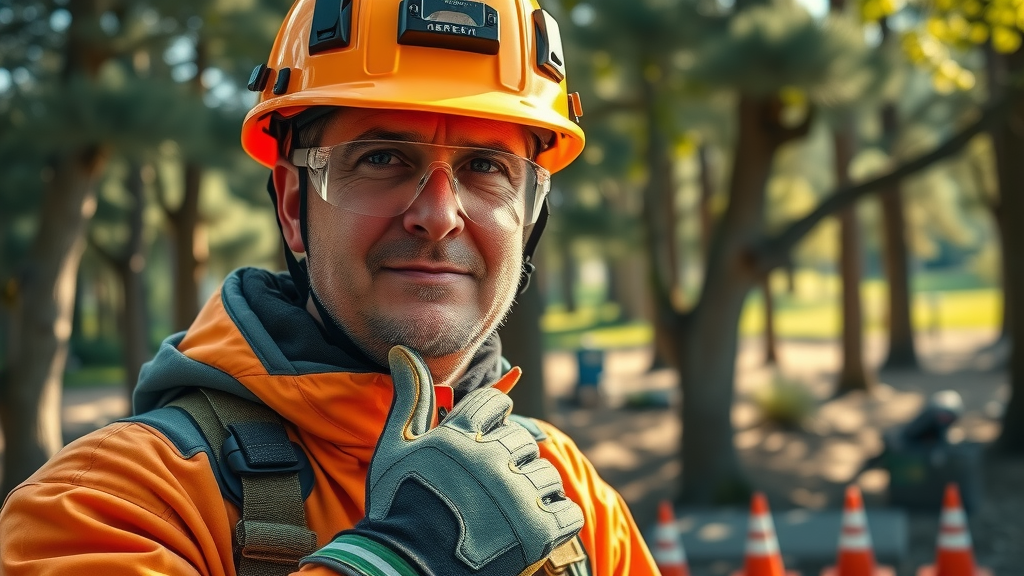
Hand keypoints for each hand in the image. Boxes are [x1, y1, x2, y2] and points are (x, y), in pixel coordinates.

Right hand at [301, 345, 583, 575]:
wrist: (404, 570)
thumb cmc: (397, 507)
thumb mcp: (396, 447)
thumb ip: (412, 396)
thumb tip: (403, 348)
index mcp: (459, 436)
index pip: (496, 404)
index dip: (490, 423)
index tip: (482, 445)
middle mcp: (491, 460)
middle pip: (523, 441)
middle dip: (509, 462)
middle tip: (488, 491)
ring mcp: (517, 496)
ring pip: (546, 475)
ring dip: (532, 492)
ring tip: (505, 514)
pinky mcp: (538, 532)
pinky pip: (567, 511)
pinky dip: (555, 522)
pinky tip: (528, 531)